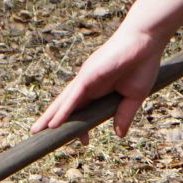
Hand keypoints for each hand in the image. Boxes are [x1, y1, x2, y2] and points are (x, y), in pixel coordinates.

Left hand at [30, 0, 182, 138]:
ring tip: (36, 131)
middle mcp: (89, 84)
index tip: (83, 141)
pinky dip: (63, 111)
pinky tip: (54, 124)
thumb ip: (125, 115)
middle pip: (67, 106)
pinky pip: (72, 97)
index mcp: (100, 89)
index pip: (84, 110)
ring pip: (64, 102)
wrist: (146, 40)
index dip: (80, 126)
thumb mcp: (134, 96)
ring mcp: (86, 79)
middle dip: (53, 120)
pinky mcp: (88, 76)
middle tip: (39, 134)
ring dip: (50, 117)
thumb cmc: (142, 64)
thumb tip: (119, 135)